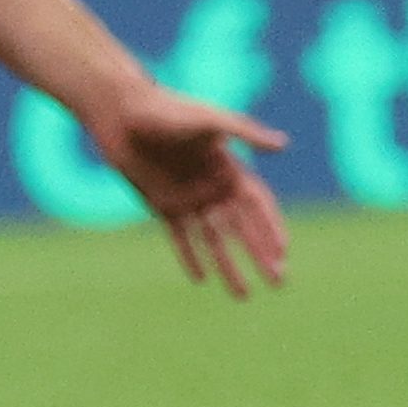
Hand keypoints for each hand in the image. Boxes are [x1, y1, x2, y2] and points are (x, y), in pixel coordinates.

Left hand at [86, 78, 291, 297]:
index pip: (258, 206)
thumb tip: (284, 146)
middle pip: (242, 230)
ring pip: (214, 241)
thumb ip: (246, 133)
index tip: (283, 253)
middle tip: (278, 282)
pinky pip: (181, 238)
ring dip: (229, 267)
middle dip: (260, 256)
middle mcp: (213, 186)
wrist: (123, 115)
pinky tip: (202, 279)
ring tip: (243, 296)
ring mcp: (189, 198)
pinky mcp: (163, 205)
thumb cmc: (168, 111)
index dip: (272, 228)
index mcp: (230, 167)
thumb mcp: (209, 121)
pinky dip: (191, 257)